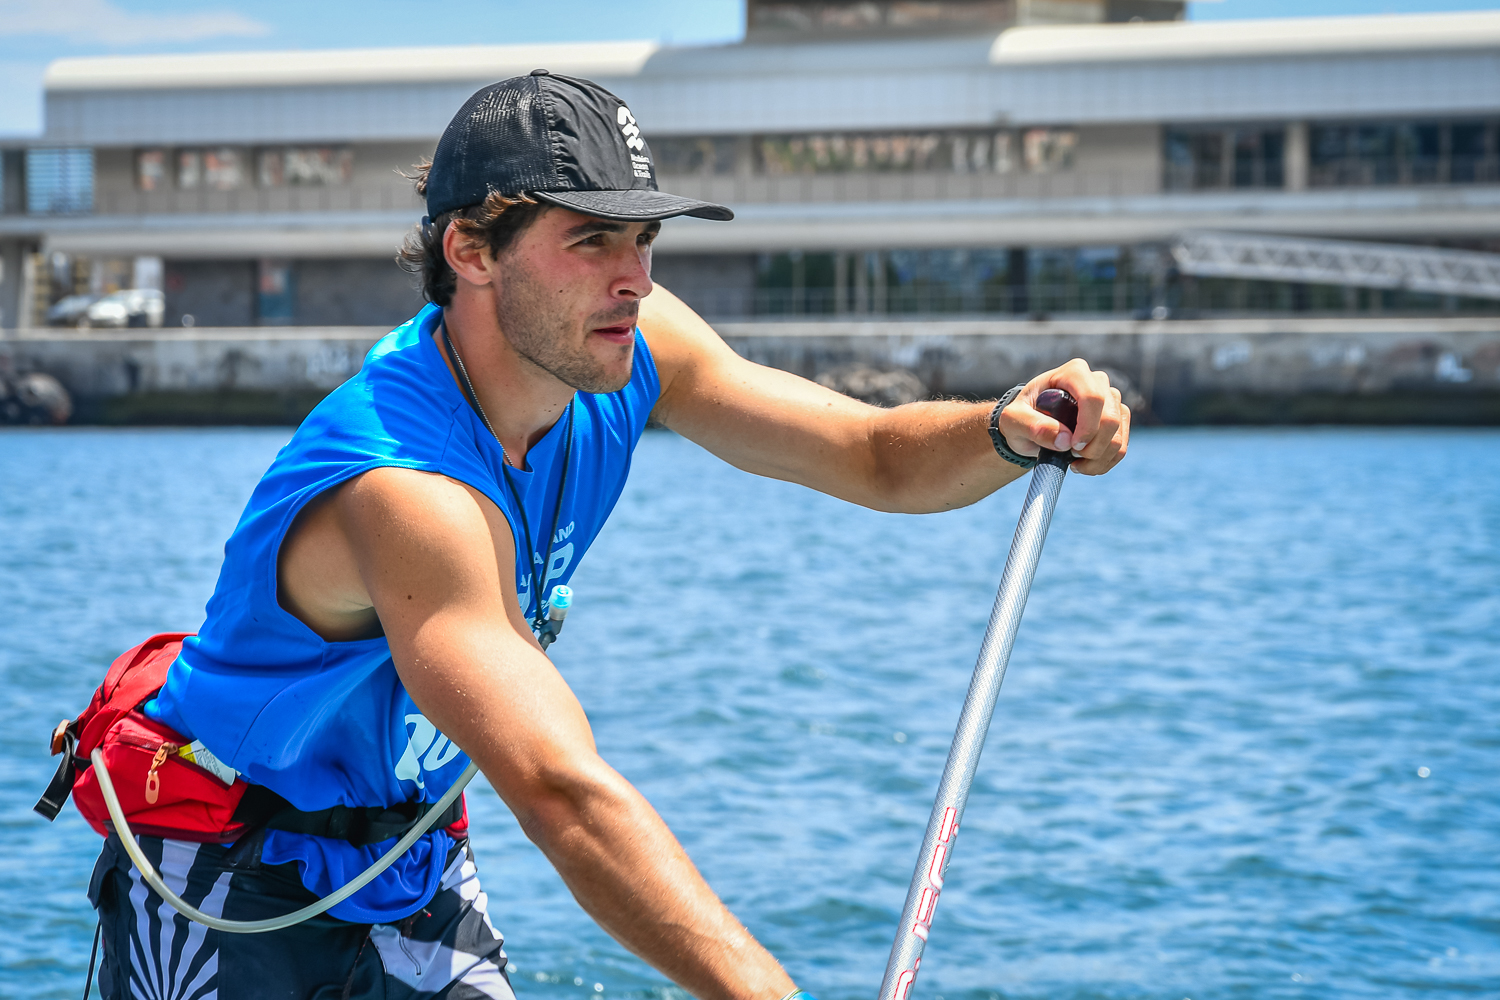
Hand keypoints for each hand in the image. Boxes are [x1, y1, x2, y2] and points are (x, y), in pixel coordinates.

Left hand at [998, 359, 1129, 475]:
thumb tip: (1064, 440)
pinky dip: (1104, 463)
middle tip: (1070, 456)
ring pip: (1118, 436)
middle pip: (1110, 418)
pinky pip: (1121, 447)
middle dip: (1093, 447)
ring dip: (1098, 459)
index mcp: (1073, 373)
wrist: (1031, 424)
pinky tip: (1084, 465)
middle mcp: (1097, 381)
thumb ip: (1031, 427)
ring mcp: (1111, 400)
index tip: (1072, 446)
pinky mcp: (1117, 419)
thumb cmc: (1021, 417)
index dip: (1087, 426)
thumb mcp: (1012, 421)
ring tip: (1074, 463)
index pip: (1093, 397)